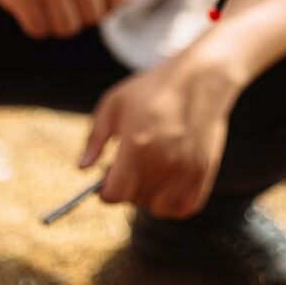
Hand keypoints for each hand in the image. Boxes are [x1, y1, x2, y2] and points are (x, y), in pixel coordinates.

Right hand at [0, 0, 130, 37]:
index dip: (102, 7)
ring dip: (55, 23)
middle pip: (91, 19)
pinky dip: (34, 25)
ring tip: (44, 4)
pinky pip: (39, 31)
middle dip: (77, 16)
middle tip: (58, 1)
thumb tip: (126, 2)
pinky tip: (27, 7)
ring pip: (67, 29)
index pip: (115, 1)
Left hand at [78, 54, 239, 218]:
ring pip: (158, 208)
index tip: (108, 174)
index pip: (113, 194)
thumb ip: (95, 138)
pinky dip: (174, 202)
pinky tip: (168, 182)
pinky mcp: (203, 172)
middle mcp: (162, 163)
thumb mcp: (114, 104)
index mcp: (136, 146)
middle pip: (134, 200)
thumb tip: (83, 167)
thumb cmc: (153, 88)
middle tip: (131, 163)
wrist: (199, 78)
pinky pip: (184, 207)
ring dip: (150, 196)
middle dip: (127, 186)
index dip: (106, 188)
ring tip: (150, 172)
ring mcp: (186, 170)